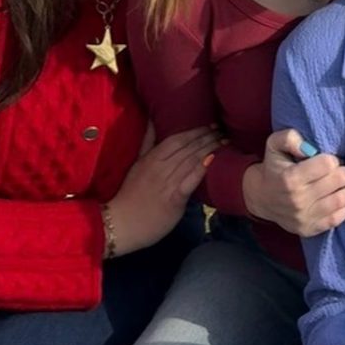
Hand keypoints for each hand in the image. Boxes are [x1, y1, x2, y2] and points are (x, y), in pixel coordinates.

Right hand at [103, 125, 220, 255]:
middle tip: (223, 130)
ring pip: (191, 160)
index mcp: (151, 158)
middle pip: (187, 147)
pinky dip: (201, 169)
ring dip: (209, 149)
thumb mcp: (136, 164)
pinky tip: (213, 160)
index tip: (210, 125)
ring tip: (224, 142)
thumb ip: (146, 143)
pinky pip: (189, 180)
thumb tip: (152, 120)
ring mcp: (167, 182)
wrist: (120, 223)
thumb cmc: (129, 194)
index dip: (195, 131)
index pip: (177, 139)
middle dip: (207, 137)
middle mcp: (160, 167)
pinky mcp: (173, 199)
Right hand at [242, 129, 344, 236]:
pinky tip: (336, 198)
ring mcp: (305, 217)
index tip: (329, 160)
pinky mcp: (310, 229)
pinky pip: (339, 217)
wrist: (260, 198)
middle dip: (343, 171)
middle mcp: (298, 200)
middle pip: (339, 180)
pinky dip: (344, 206)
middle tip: (339, 170)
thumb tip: (308, 148)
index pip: (328, 164)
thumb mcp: (274, 144)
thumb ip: (289, 138)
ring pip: (343, 199)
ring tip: (341, 184)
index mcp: (291, 177)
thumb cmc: (273, 168)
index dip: (332, 158)